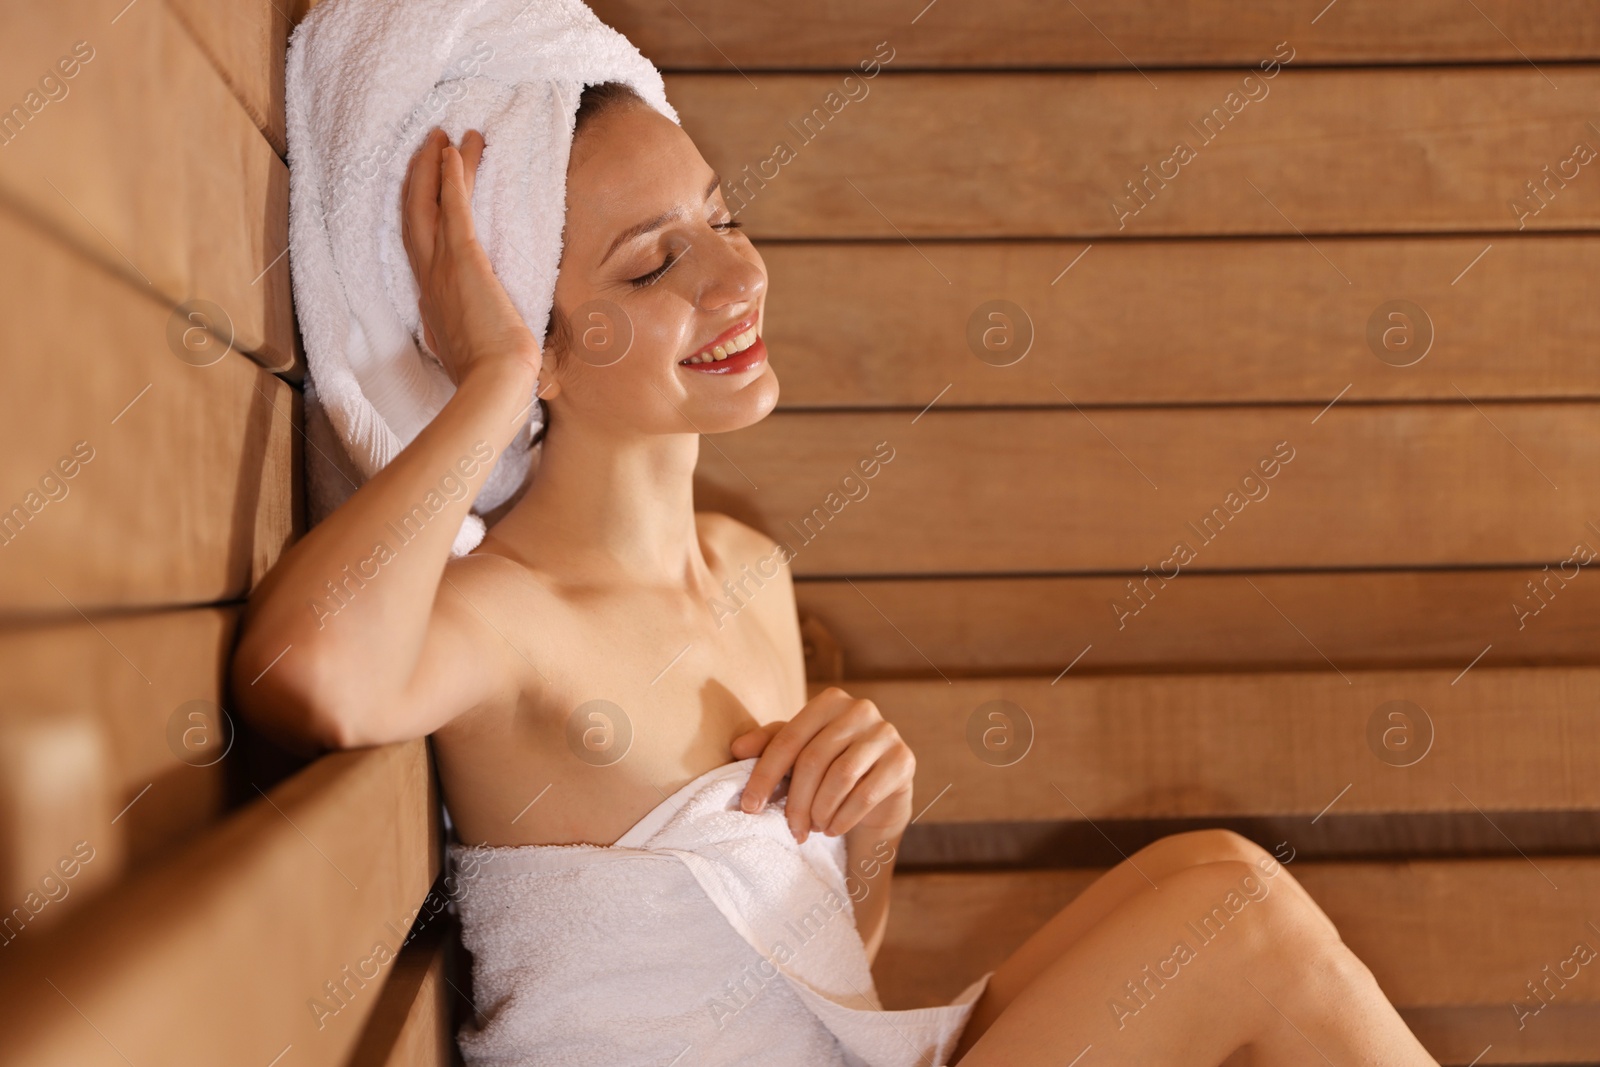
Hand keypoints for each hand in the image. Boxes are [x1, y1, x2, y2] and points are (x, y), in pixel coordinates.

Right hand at [400, 128, 541, 383]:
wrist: (495, 388)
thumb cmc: (500, 383)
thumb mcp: (489, 361)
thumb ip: (495, 349)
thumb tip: (527, 360)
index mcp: (435, 308)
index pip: (422, 253)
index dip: (424, 220)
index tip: (431, 200)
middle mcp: (429, 283)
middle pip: (414, 217)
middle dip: (419, 180)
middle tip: (429, 147)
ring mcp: (441, 270)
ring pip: (428, 204)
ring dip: (435, 167)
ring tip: (445, 135)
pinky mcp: (463, 261)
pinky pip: (451, 207)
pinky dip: (450, 176)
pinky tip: (452, 150)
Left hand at [731, 687, 914, 843]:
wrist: (878, 795)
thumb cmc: (829, 769)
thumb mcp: (796, 754)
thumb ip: (768, 745)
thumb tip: (737, 748)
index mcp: (830, 701)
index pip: (788, 739)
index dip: (764, 775)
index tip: (749, 807)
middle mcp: (861, 709)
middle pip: (813, 759)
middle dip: (796, 801)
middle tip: (791, 829)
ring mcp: (886, 733)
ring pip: (840, 777)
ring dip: (820, 810)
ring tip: (813, 828)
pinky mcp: (904, 760)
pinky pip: (866, 794)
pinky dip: (843, 817)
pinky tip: (833, 829)